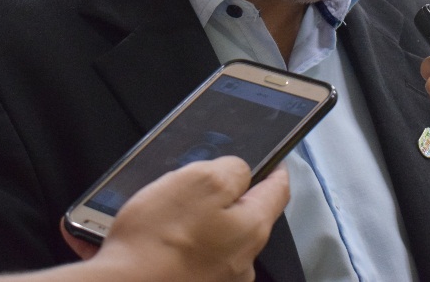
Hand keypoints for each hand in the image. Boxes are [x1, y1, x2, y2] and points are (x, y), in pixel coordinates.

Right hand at [66, 156, 288, 281]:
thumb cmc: (156, 241)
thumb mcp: (199, 180)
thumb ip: (231, 170)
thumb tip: (240, 171)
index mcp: (251, 228)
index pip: (278, 191)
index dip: (275, 169)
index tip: (273, 159)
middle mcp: (242, 260)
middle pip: (243, 215)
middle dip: (222, 196)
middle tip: (192, 183)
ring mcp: (218, 278)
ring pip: (214, 236)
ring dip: (195, 221)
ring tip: (161, 213)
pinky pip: (191, 256)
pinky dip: (176, 243)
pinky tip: (151, 236)